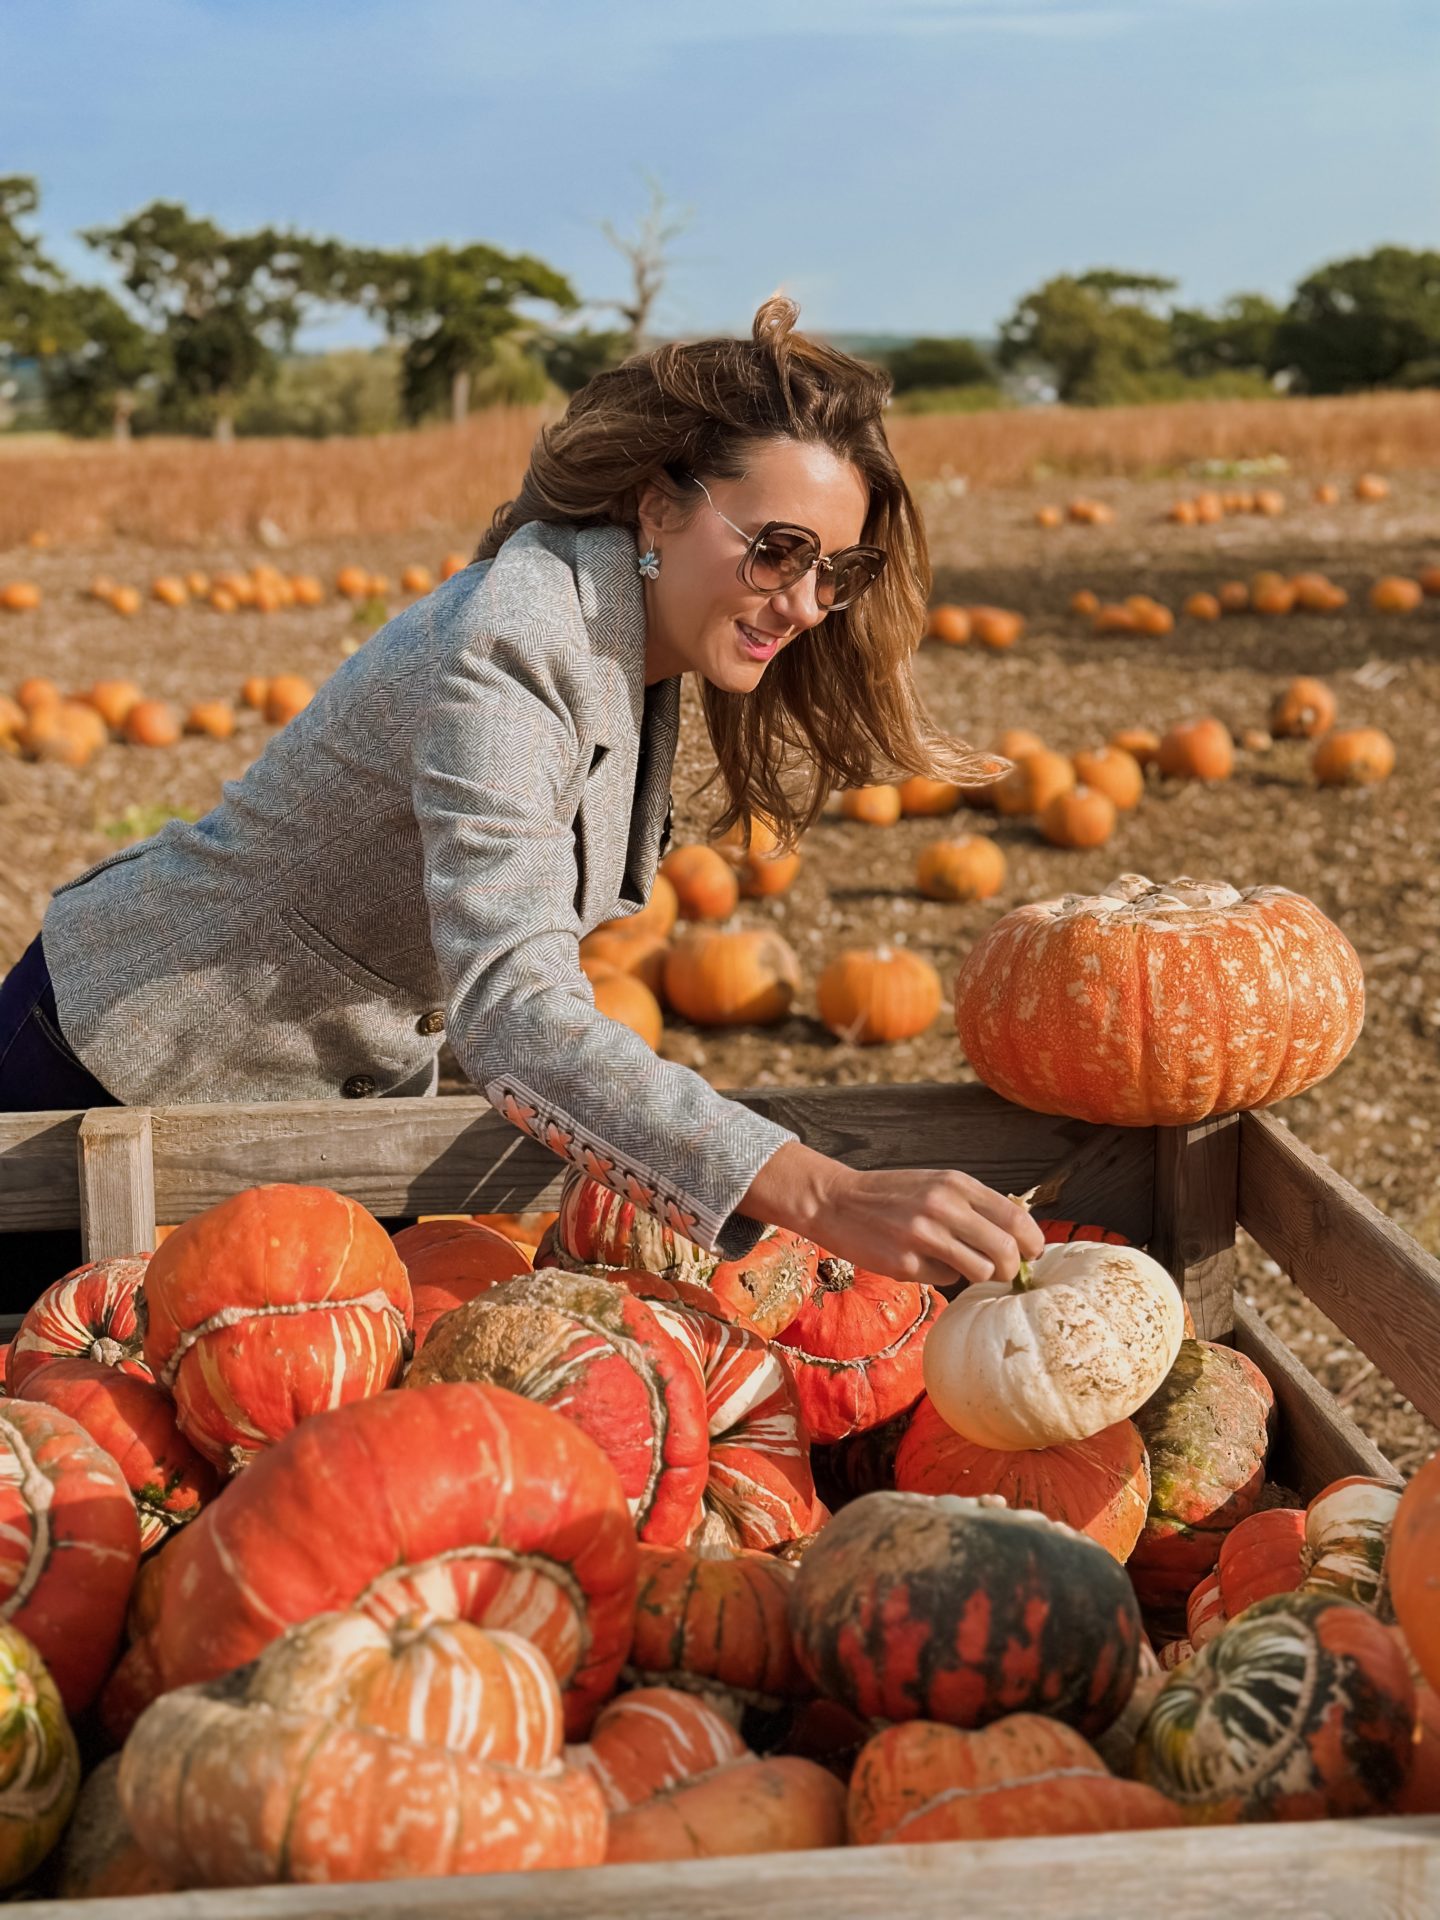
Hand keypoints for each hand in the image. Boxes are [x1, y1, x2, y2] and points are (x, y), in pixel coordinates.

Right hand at [819, 1166, 1047, 1292]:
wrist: (836, 1202)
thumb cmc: (892, 1195)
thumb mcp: (936, 1185)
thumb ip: (974, 1205)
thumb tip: (1017, 1235)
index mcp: (956, 1184)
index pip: (1015, 1217)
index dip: (1032, 1241)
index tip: (1032, 1253)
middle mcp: (944, 1207)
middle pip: (1006, 1251)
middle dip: (1011, 1268)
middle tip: (1004, 1272)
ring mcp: (924, 1237)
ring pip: (981, 1271)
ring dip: (978, 1275)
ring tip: (961, 1265)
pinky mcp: (906, 1264)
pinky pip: (946, 1280)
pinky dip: (943, 1276)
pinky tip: (922, 1261)